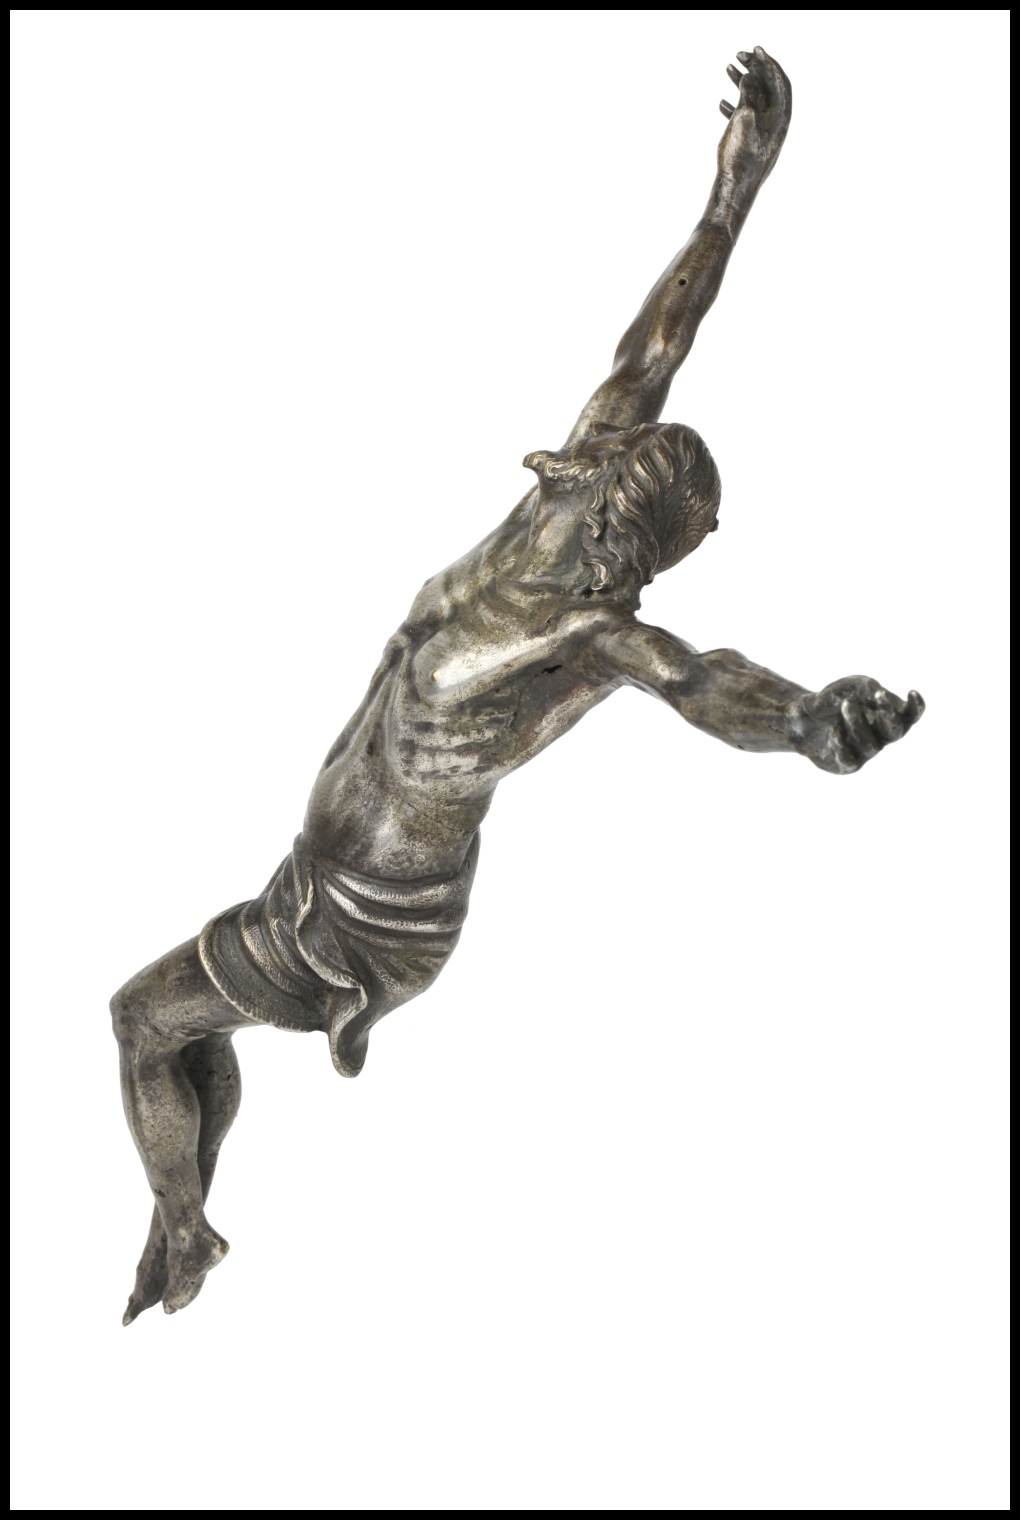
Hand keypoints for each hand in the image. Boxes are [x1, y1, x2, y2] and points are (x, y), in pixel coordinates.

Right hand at [717, 46, 791, 195]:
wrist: (735, 191)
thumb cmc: (741, 156)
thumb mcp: (745, 118)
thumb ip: (749, 93)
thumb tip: (752, 76)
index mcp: (782, 116)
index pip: (779, 80)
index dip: (768, 62)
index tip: (755, 50)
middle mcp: (777, 124)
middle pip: (768, 88)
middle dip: (755, 69)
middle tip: (739, 56)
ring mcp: (764, 134)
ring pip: (755, 101)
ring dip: (743, 83)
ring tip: (728, 69)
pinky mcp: (752, 144)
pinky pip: (746, 118)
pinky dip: (736, 106)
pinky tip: (721, 103)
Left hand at [790, 677, 924, 774]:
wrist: (803, 716)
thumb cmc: (835, 700)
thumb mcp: (853, 687)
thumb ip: (869, 689)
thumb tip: (881, 694)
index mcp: (886, 718)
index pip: (909, 717)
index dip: (916, 708)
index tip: (912, 692)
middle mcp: (880, 737)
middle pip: (895, 733)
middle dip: (888, 715)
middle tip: (878, 695)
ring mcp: (864, 752)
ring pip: (871, 745)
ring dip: (858, 723)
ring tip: (846, 704)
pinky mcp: (846, 765)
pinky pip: (850, 760)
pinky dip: (842, 744)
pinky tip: (834, 731)